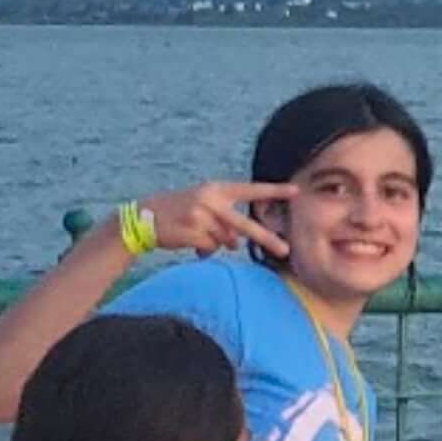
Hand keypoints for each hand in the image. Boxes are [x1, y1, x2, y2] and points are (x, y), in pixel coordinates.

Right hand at [136, 180, 292, 258]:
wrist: (145, 216)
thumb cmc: (180, 212)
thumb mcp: (204, 206)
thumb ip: (225, 220)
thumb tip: (237, 244)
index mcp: (217, 189)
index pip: (250, 190)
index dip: (274, 191)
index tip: (296, 191)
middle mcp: (211, 200)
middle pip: (245, 225)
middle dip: (265, 239)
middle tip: (285, 251)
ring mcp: (201, 216)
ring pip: (224, 241)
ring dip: (216, 243)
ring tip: (199, 235)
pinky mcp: (192, 231)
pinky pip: (210, 248)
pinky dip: (204, 249)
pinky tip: (190, 242)